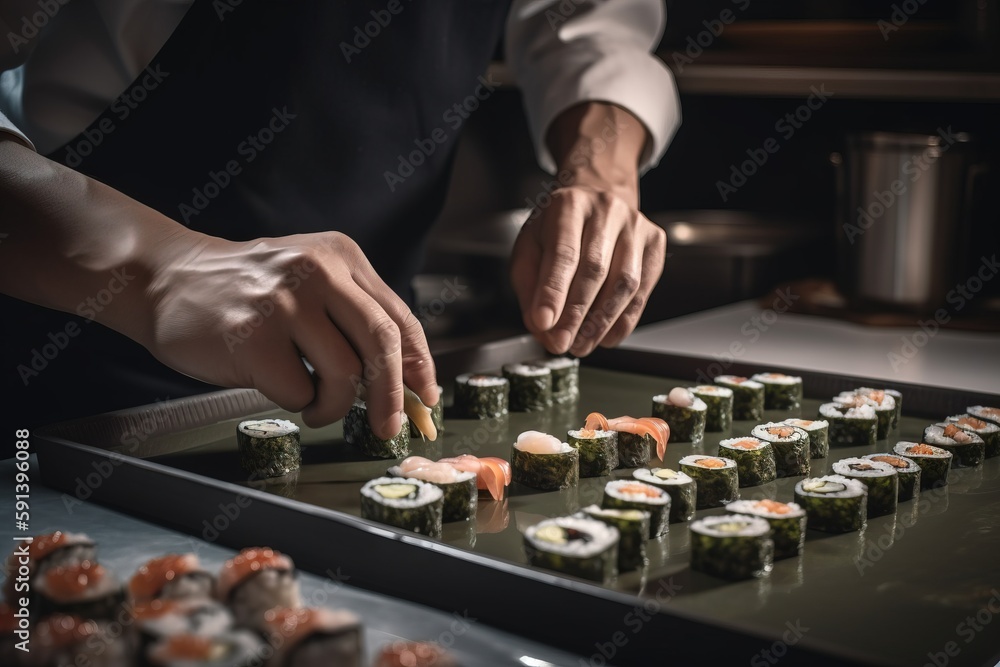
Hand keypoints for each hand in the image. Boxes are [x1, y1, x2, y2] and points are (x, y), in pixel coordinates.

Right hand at [143, 231, 437, 435]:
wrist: (163, 279)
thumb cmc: (245, 293)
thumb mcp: (308, 282)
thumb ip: (353, 317)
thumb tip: (406, 380)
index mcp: (341, 256)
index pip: (398, 318)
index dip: (418, 365)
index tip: (426, 397)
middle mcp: (319, 270)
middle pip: (382, 344)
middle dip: (394, 397)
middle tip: (391, 427)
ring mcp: (285, 302)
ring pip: (345, 374)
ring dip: (336, 406)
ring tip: (315, 406)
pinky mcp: (253, 336)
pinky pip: (298, 391)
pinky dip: (296, 403)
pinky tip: (276, 387)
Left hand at [510, 185, 665, 355]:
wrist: (595, 200)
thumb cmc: (559, 227)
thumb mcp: (529, 247)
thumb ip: (530, 286)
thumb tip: (543, 327)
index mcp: (569, 205)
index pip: (563, 253)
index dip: (553, 291)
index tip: (544, 322)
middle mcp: (606, 210)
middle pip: (595, 270)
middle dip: (576, 315)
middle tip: (562, 343)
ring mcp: (636, 225)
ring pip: (624, 283)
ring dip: (601, 322)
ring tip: (581, 344)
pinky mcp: (655, 244)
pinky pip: (642, 291)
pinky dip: (623, 321)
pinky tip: (605, 336)